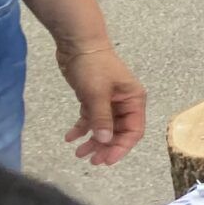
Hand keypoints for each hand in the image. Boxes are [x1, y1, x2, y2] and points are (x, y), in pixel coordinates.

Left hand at [57, 40, 145, 164]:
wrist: (77, 43)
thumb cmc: (93, 66)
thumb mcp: (97, 93)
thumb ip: (101, 118)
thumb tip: (105, 141)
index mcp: (133, 101)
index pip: (133, 130)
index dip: (121, 147)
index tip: (106, 160)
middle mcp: (124, 103)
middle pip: (119, 132)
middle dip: (106, 147)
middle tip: (91, 161)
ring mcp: (109, 102)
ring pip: (103, 128)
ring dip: (92, 141)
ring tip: (78, 153)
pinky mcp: (93, 99)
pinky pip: (90, 119)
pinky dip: (81, 128)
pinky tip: (70, 137)